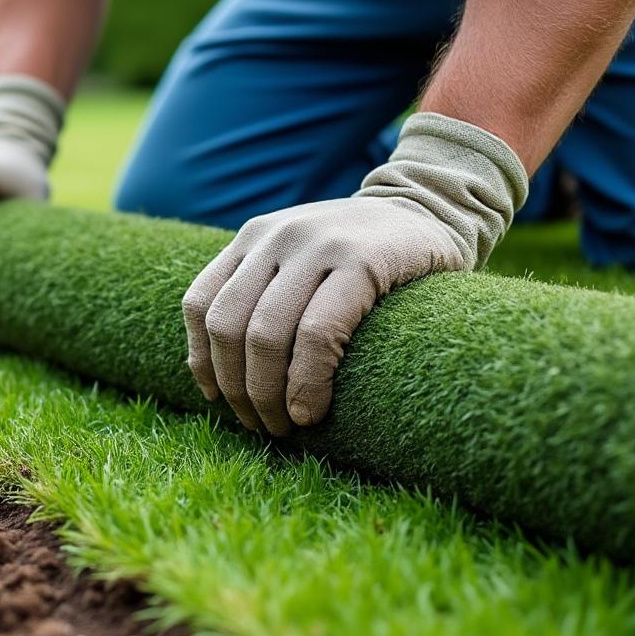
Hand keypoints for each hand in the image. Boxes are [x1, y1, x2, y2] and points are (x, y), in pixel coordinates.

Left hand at [182, 113, 527, 434]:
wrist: (434, 209)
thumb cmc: (363, 257)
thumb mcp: (300, 261)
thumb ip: (264, 294)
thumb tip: (221, 378)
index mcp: (254, 237)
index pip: (200, 304)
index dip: (202, 361)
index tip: (219, 400)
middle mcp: (277, 235)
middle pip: (229, 326)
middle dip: (237, 388)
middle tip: (259, 425)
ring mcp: (317, 244)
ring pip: (265, 333)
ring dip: (267, 394)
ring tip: (285, 426)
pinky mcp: (361, 260)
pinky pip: (317, 332)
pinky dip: (306, 381)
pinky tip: (311, 410)